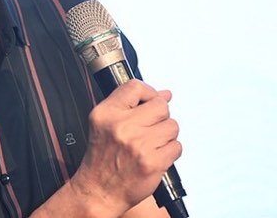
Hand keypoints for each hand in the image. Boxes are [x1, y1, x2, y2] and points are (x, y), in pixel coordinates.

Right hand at [69, 79, 181, 215]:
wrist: (99, 190)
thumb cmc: (102, 157)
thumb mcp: (104, 123)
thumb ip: (130, 104)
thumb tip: (164, 94)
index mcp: (106, 113)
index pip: (135, 87)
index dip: (149, 93)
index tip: (151, 101)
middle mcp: (121, 126)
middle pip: (160, 106)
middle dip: (160, 116)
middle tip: (150, 128)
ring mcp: (138, 145)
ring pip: (172, 126)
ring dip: (166, 135)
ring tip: (151, 144)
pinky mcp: (153, 162)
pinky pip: (176, 146)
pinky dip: (170, 151)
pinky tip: (155, 155)